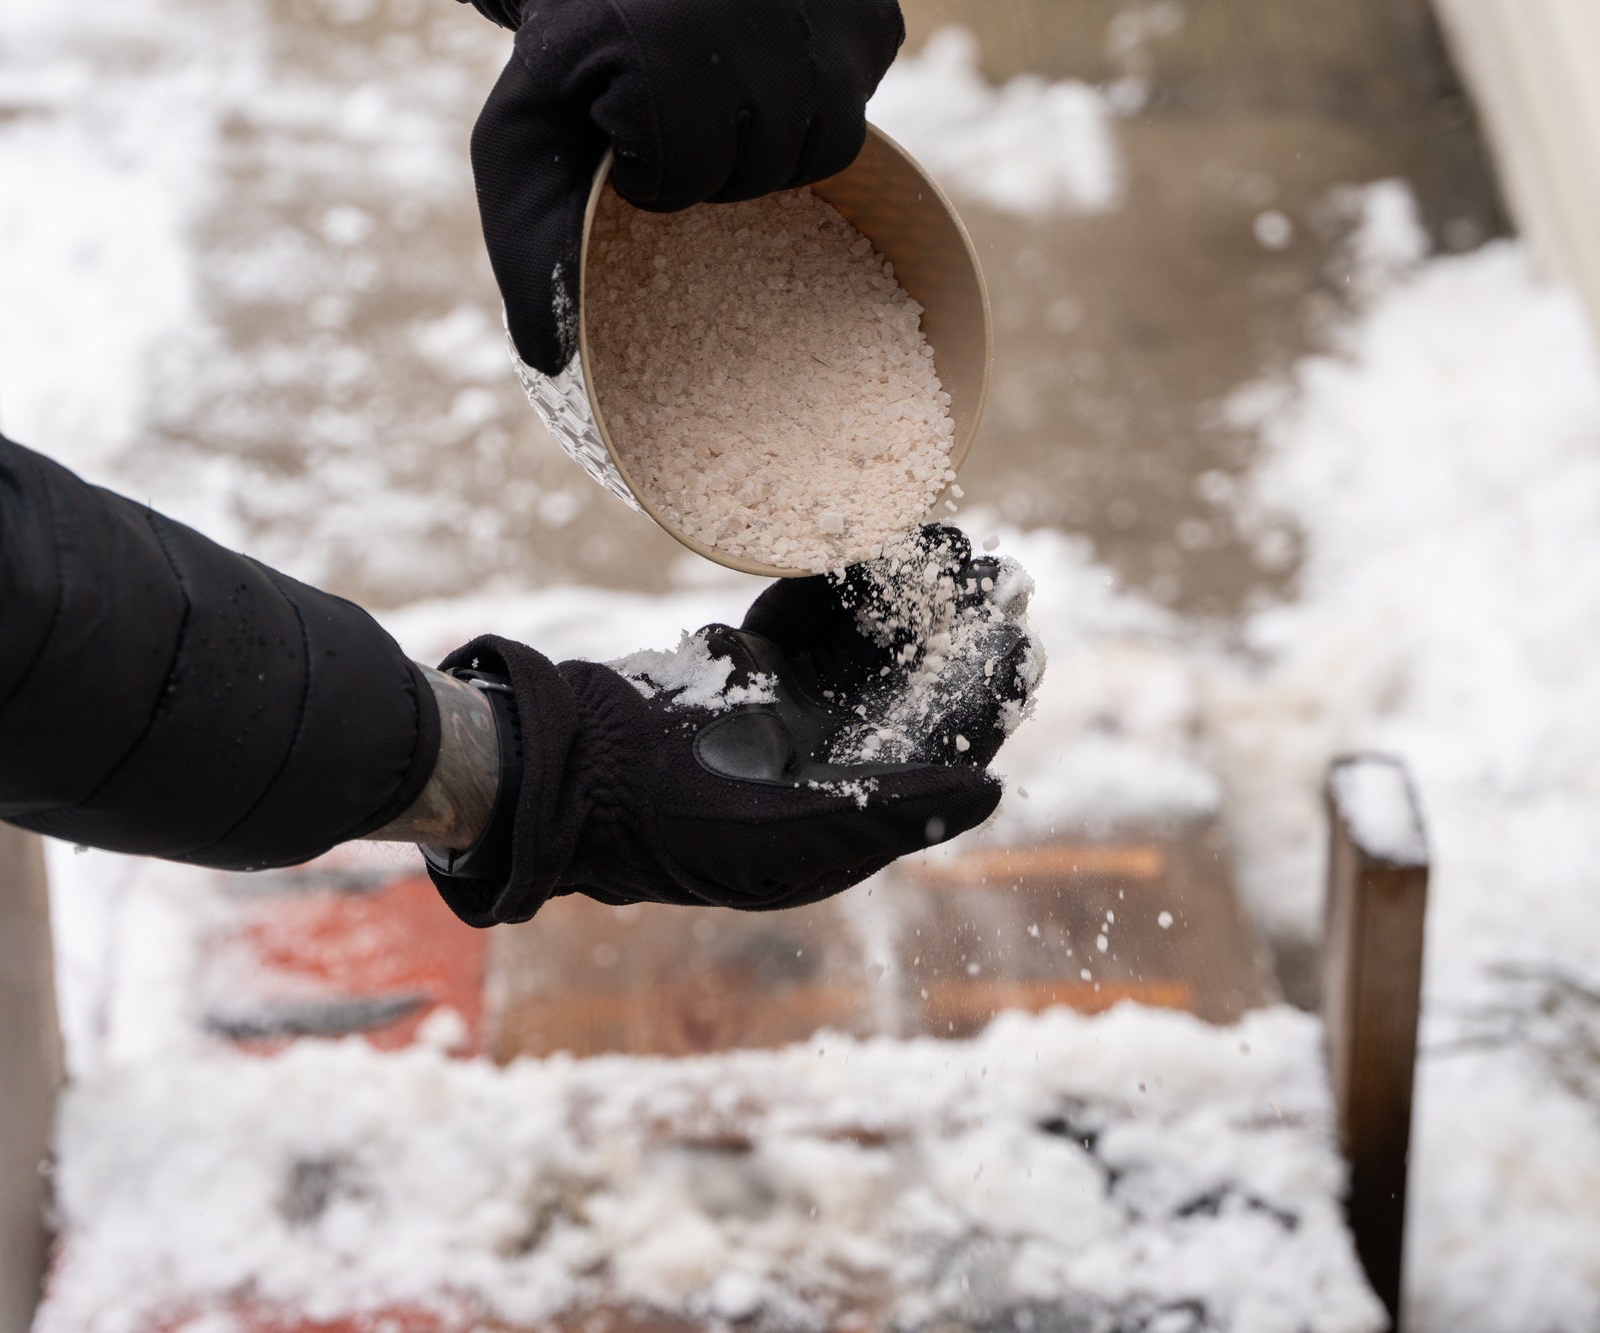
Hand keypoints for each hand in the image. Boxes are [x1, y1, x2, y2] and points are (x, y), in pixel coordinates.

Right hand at [422, 527, 1039, 926]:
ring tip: (945, 538)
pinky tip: (870, 540)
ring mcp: (793, 704)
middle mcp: (834, 753)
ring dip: (907, 591)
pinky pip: (810, 613)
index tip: (1023, 637)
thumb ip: (894, 812)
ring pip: (869, 638)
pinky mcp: (751, 663)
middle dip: (956, 626)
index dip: (987, 694)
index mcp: (856, 805)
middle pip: (917, 680)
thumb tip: (993, 787)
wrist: (576, 778)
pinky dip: (837, 578)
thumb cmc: (683, 830)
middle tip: (999, 569)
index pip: (942, 745)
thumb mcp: (796, 836)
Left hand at [469, 0, 905, 372]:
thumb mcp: (524, 144)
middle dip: (719, 163)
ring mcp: (818, 6)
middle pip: (768, 164)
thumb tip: (553, 361)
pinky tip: (773, 65)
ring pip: (830, 140)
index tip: (625, 137)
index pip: (687, 175)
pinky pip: (866, 93)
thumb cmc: (572, 62)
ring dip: (775, 141)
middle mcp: (750, 13)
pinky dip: (826, 94)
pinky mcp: (871, 11)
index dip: (655, 177)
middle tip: (678, 117)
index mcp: (657, 50)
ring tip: (727, 101)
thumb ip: (531, 246)